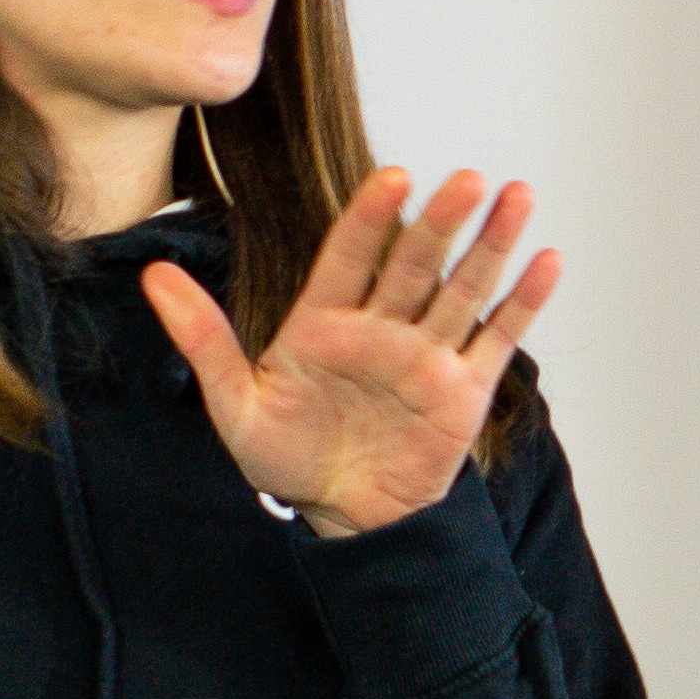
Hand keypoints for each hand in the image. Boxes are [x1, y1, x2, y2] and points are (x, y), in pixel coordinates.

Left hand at [147, 168, 559, 540]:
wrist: (343, 519)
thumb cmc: (287, 460)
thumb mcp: (234, 404)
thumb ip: (202, 339)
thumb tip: (152, 275)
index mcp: (324, 322)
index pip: (350, 256)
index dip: (372, 218)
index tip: (394, 179)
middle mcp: (381, 327)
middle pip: (416, 263)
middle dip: (442, 221)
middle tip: (468, 180)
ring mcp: (426, 354)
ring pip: (463, 288)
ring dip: (491, 244)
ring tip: (517, 196)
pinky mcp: (463, 387)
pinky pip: (498, 338)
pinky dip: (524, 302)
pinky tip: (547, 261)